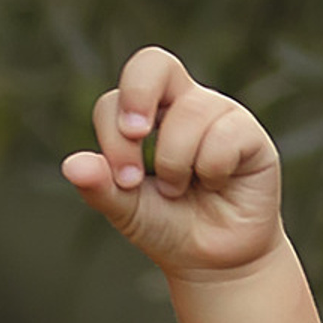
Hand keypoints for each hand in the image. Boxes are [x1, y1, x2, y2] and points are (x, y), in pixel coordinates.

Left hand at [61, 48, 285, 278]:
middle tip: (136, 135)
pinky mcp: (250, 133)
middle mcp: (182, 104)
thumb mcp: (125, 209)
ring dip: (176, 162)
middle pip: (153, 62)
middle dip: (137, 97)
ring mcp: (219, 113)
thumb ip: (99, 186)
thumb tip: (71, 165)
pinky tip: (218, 184)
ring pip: (190, 112)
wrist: (211, 260)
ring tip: (181, 188)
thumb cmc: (167, 225)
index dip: (112, 134)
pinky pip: (225, 134)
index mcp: (145, 117)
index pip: (115, 99)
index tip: (123, 178)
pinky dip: (213, 169)